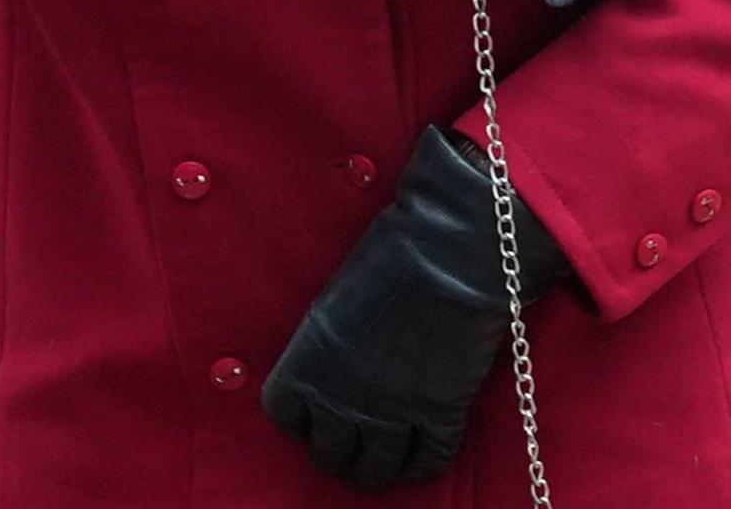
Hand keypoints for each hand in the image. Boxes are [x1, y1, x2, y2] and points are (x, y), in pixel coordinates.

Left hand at [261, 128, 570, 490]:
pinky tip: (419, 463)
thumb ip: (329, 339)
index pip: (284, 412)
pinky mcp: (440, 415)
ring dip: (374, 472)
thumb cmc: (387, 257)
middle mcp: (342, 396)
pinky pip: (428, 460)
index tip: (309, 415)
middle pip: (328, 452)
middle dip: (334, 454)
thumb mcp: (335, 298)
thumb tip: (334, 356)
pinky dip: (423, 466)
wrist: (447, 256)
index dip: (298, 418)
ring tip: (376, 471)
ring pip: (375, 468)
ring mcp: (392, 411)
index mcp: (307, 362)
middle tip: (344, 450)